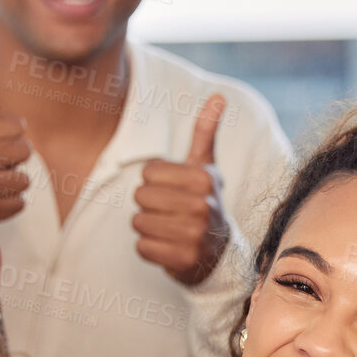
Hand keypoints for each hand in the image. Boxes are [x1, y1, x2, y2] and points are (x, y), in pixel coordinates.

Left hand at [132, 94, 229, 285]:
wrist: (219, 253)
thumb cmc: (203, 202)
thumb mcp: (205, 168)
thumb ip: (205, 133)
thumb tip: (219, 96)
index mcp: (204, 179)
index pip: (147, 172)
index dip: (155, 182)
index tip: (173, 191)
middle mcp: (202, 206)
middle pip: (140, 196)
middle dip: (149, 205)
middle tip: (170, 212)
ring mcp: (194, 235)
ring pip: (138, 222)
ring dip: (148, 227)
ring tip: (170, 229)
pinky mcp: (184, 260)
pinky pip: (142, 247)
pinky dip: (150, 249)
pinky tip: (169, 246)